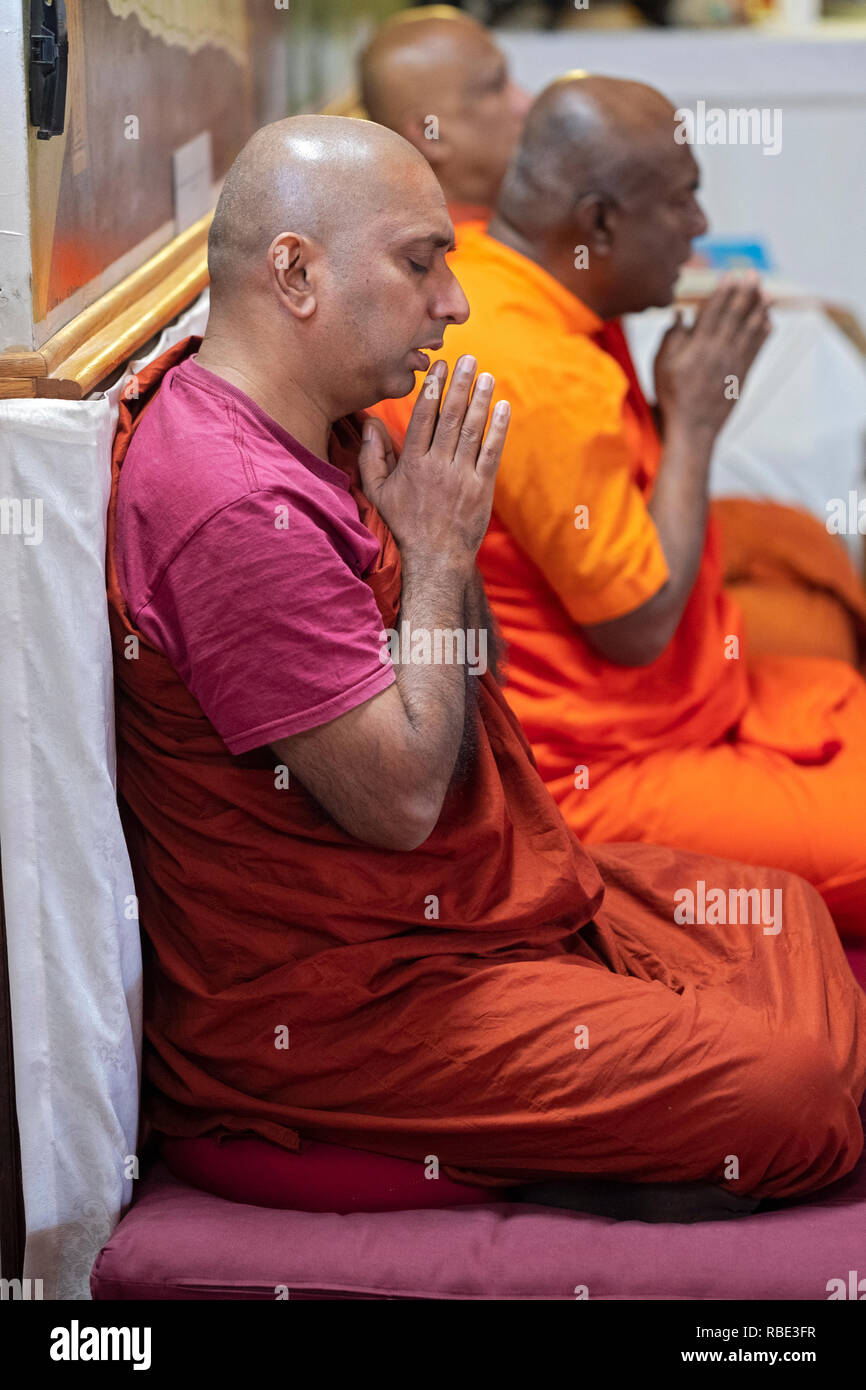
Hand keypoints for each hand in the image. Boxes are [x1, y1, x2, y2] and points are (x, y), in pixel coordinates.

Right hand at [359, 355, 509, 571]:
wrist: (434, 562)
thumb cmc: (402, 526)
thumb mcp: (377, 494)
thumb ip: (371, 458)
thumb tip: (370, 424)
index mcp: (411, 464)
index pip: (422, 417)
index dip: (431, 389)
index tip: (438, 367)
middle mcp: (437, 467)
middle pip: (449, 417)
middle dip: (459, 385)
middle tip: (467, 358)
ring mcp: (461, 478)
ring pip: (471, 431)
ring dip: (479, 400)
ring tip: (485, 375)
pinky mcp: (482, 490)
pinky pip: (491, 453)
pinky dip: (498, 429)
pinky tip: (503, 407)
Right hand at [653, 273, 770, 440]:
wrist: (693, 428)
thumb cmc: (671, 396)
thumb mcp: (661, 366)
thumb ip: (671, 338)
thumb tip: (681, 314)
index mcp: (698, 346)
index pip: (713, 311)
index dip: (723, 292)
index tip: (731, 275)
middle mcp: (719, 351)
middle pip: (735, 316)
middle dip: (745, 293)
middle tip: (753, 274)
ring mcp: (733, 363)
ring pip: (750, 330)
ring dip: (760, 309)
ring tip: (767, 292)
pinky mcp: (742, 375)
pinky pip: (756, 350)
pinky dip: (764, 335)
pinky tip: (769, 322)